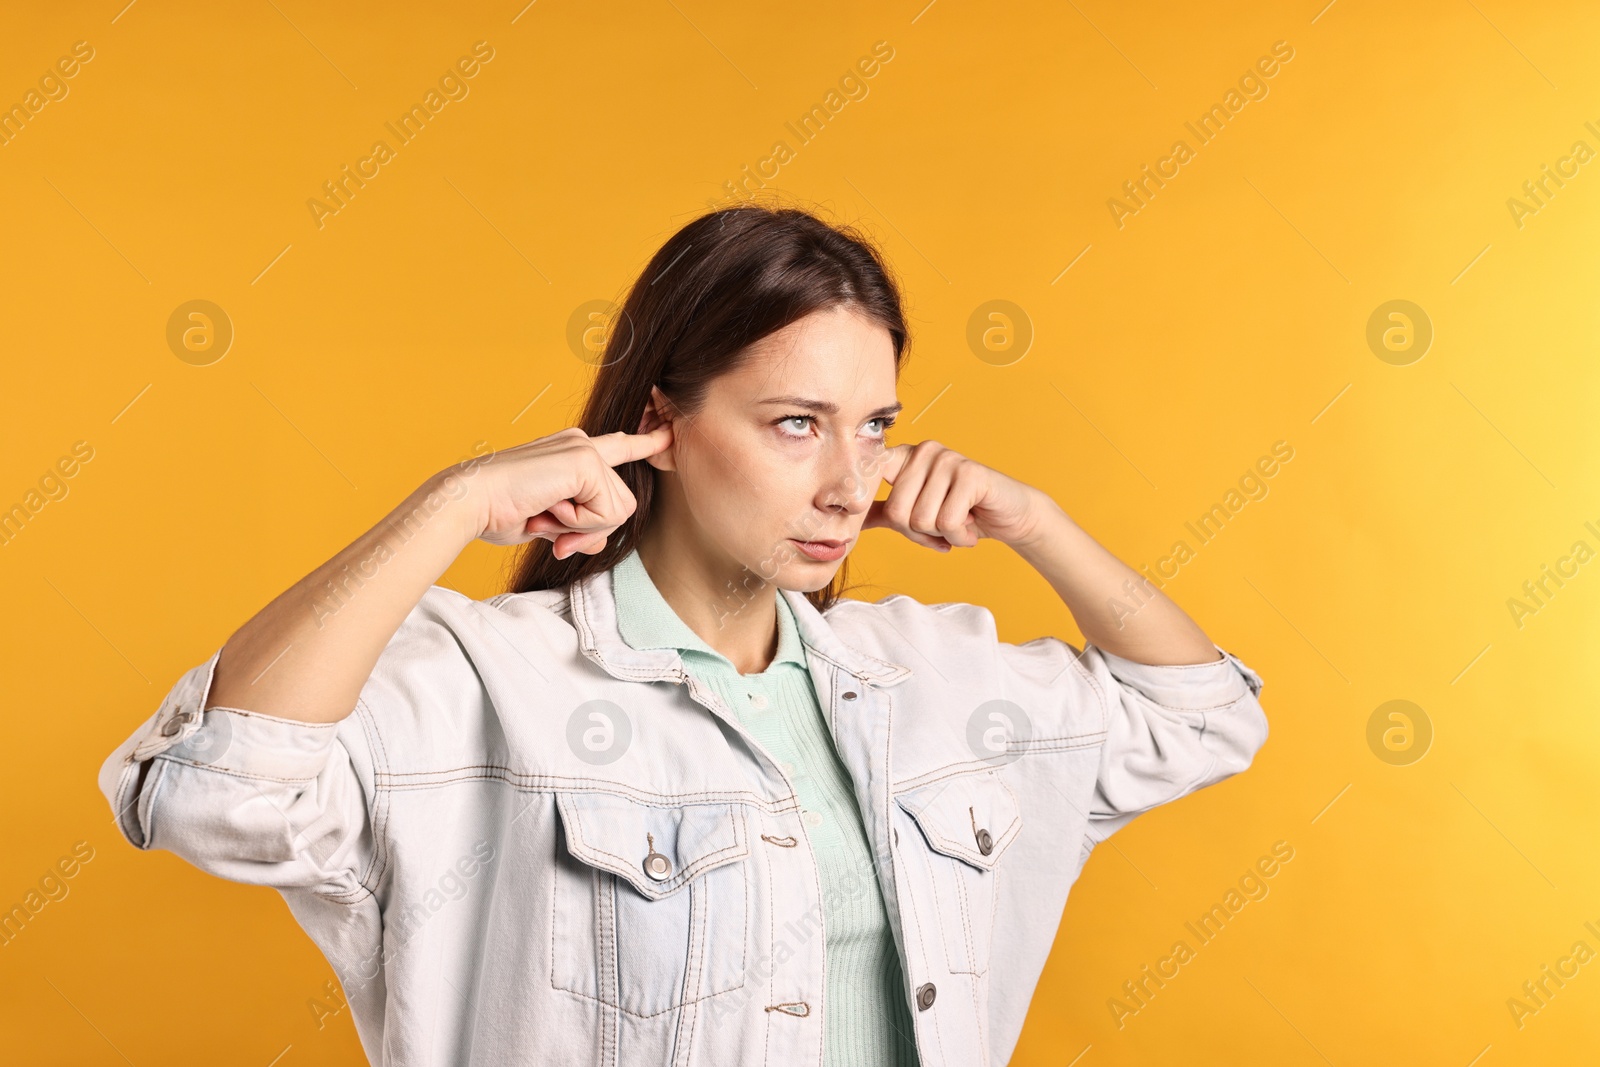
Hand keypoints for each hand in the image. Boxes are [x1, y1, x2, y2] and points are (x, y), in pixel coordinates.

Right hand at [439, 424, 673, 556]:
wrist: (470, 502)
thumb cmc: (498, 511)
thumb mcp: (549, 524)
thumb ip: (579, 529)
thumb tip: (598, 543)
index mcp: (571, 451)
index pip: (618, 447)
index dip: (644, 443)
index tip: (667, 433)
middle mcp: (581, 444)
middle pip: (622, 505)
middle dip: (592, 529)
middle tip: (552, 528)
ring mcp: (585, 450)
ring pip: (617, 512)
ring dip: (580, 527)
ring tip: (544, 513)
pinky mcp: (585, 462)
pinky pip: (605, 513)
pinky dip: (577, 523)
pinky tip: (547, 508)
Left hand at [861, 440, 1047, 551]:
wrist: (1011, 517)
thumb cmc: (961, 513)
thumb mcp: (917, 513)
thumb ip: (885, 512)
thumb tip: (845, 520)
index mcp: (905, 457)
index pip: (870, 475)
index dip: (862, 499)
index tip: (849, 508)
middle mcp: (924, 451)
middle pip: (897, 512)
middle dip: (919, 534)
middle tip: (940, 529)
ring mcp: (947, 459)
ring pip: (922, 519)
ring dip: (942, 535)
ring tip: (958, 523)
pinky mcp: (970, 473)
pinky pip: (947, 522)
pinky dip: (960, 536)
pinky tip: (971, 525)